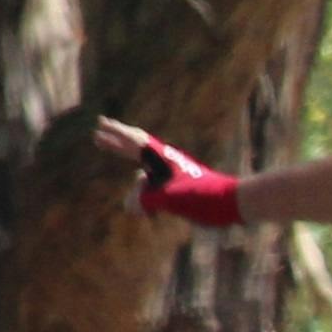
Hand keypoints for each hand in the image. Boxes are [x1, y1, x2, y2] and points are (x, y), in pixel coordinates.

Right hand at [96, 117, 240, 226]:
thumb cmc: (203, 196)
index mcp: (162, 157)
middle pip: (136, 146)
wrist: (231, 202)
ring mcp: (173, 172)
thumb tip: (131, 205)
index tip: (99, 126)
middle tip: (99, 133)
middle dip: (117, 140)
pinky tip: (142, 193)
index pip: (133, 142)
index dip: (114, 135)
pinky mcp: (180, 185)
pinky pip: (153, 182)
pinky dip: (142, 184)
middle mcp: (166, 161)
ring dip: (126, 161)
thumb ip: (145, 199)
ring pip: (143, 166)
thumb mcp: (170, 198)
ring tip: (113, 153)